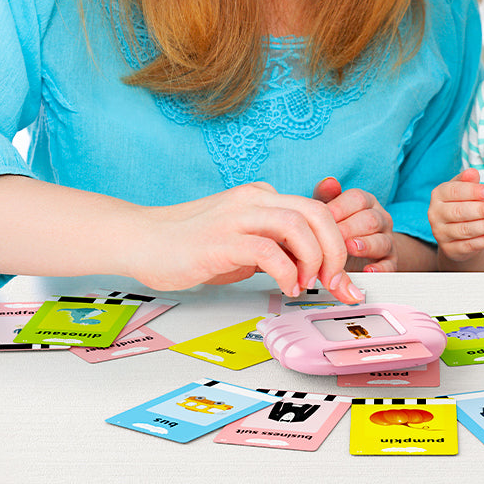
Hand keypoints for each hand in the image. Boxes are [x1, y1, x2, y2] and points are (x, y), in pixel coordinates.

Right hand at [144, 182, 364, 302]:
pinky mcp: (220, 239)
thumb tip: (308, 268)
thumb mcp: (242, 243)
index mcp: (262, 197)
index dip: (336, 244)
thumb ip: (274, 247)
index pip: (315, 211)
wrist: (141, 240)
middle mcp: (254, 199)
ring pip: (298, 224)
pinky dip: (286, 270)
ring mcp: (237, 216)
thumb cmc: (189, 245)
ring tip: (308, 284)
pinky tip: (286, 286)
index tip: (342, 277)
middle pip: (316, 213)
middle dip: (336, 250)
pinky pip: (268, 249)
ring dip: (314, 258)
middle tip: (336, 282)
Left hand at [313, 177, 396, 272]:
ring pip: (382, 241)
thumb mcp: (330, 211)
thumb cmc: (338, 227)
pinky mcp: (390, 263)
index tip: (324, 218)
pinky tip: (368, 270)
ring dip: (366, 245)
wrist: (356, 254)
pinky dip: (380, 269)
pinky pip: (390, 265)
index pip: (358, 199)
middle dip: (349, 228)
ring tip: (350, 248)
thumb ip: (326, 196)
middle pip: (370, 219)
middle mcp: (380, 219)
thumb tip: (328, 182)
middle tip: (333, 236)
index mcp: (366, 203)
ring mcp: (387, 241)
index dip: (340, 208)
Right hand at [427, 168, 483, 264]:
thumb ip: (467, 181)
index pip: (454, 192)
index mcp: (438, 195)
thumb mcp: (464, 190)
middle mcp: (435, 214)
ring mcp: (440, 233)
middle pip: (459, 212)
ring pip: (465, 230)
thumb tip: (472, 172)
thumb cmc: (463, 204)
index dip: (472, 192)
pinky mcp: (449, 249)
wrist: (456, 234)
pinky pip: (469, 245)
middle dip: (481, 210)